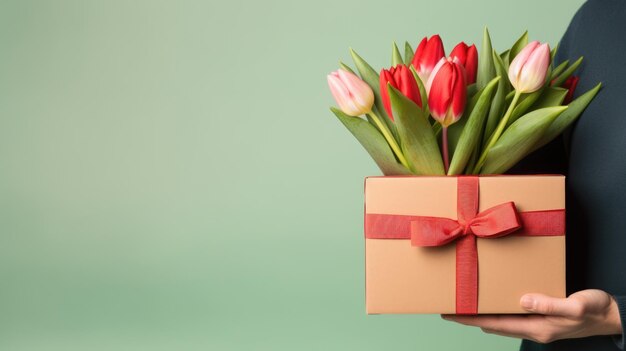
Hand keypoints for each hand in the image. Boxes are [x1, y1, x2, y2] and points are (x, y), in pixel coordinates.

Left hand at [442, 289, 622, 343]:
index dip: (471, 320)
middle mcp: (532, 327)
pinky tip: (493, 295)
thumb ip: (551, 304)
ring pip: (500, 318)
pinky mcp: (541, 314)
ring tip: (465, 300)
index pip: (494, 325)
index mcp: (537, 328)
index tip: (450, 313)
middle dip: (470, 316)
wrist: (612, 316)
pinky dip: (498, 305)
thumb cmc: (595, 311)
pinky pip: (512, 312)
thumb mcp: (576, 306)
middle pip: (492, 323)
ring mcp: (536, 322)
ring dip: (483, 311)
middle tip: (450, 304)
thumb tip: (524, 300)